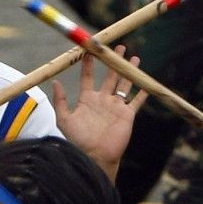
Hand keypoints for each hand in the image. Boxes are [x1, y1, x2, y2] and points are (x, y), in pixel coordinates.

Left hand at [53, 48, 145, 171]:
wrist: (95, 156)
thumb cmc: (78, 140)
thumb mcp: (65, 119)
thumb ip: (60, 101)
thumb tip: (55, 81)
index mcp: (87, 99)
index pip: (88, 77)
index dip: (89, 64)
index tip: (89, 50)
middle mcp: (102, 100)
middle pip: (109, 76)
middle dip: (113, 61)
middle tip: (118, 47)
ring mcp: (116, 107)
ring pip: (124, 84)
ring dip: (129, 71)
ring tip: (134, 58)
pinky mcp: (127, 115)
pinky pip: (137, 101)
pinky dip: (142, 92)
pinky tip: (147, 83)